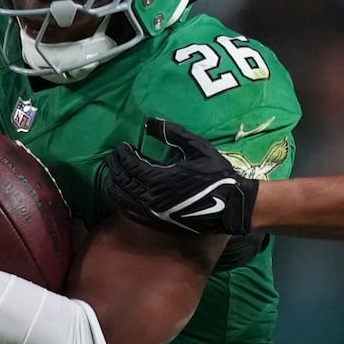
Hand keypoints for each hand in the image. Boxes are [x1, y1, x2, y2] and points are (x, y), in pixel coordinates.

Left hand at [104, 118, 255, 235]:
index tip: (121, 146)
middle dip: (115, 167)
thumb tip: (149, 122)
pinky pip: (131, 212)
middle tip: (113, 157)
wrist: (230, 206)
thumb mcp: (196, 148)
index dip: (122, 154)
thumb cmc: (216, 175)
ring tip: (115, 173)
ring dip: (115, 184)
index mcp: (159, 178)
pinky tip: (121, 195)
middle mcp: (152, 197)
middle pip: (122, 181)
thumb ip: (172, 133)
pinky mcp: (158, 221)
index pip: (130, 165)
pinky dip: (121, 201)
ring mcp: (153, 212)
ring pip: (123, 198)